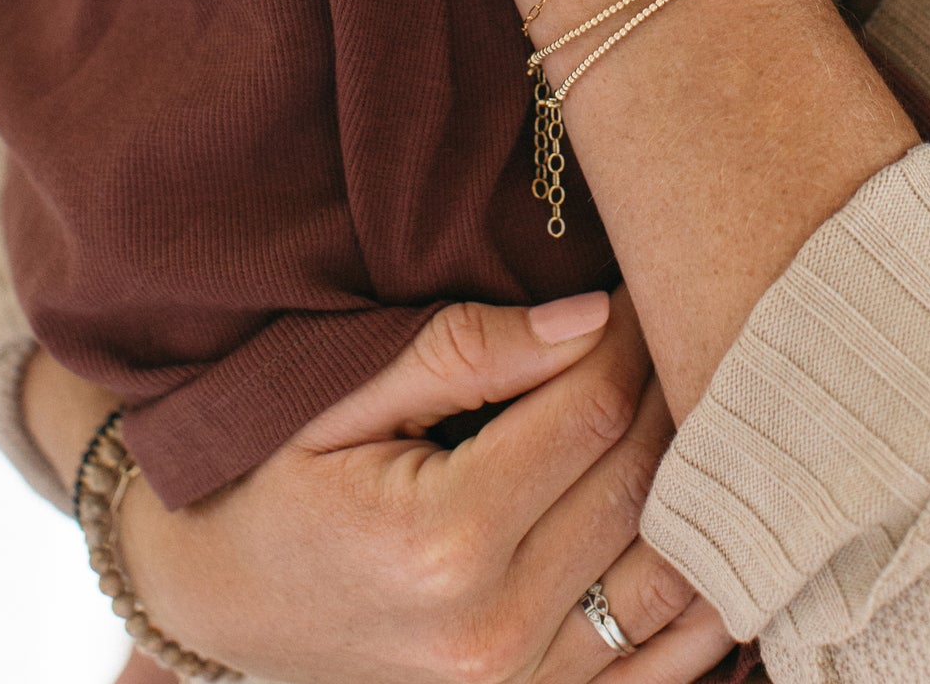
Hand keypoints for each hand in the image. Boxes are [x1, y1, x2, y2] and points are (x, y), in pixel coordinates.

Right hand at [35, 294, 733, 683]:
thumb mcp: (337, 393)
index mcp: (441, 543)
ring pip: (670, 572)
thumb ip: (463, 351)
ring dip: (700, 481)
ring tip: (695, 404)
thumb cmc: (267, 475)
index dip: (628, 335)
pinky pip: (662, 664)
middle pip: (641, 482)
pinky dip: (705, 595)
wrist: (213, 594)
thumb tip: (591, 315)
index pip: (593, 411)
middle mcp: (492, 632)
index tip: (632, 285)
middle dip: (669, 390)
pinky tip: (716, 521)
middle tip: (672, 324)